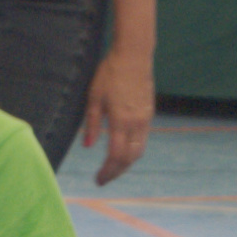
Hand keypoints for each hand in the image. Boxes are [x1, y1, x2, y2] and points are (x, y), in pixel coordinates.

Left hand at [87, 46, 155, 185]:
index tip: (98, 180)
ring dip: (126, 163)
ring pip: (139, 151)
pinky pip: (142, 140)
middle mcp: (136, 124)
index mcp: (120, 121)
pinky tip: (123, 150)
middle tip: (103, 178)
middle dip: (117, 171)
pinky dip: (132, 151)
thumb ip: (91, 123)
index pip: (115, 156)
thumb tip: (87, 146)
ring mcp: (145, 119)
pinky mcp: (149, 114)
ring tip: (113, 168)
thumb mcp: (94, 98)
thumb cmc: (110, 74)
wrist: (133, 56)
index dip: (107, 171)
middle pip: (129, 158)